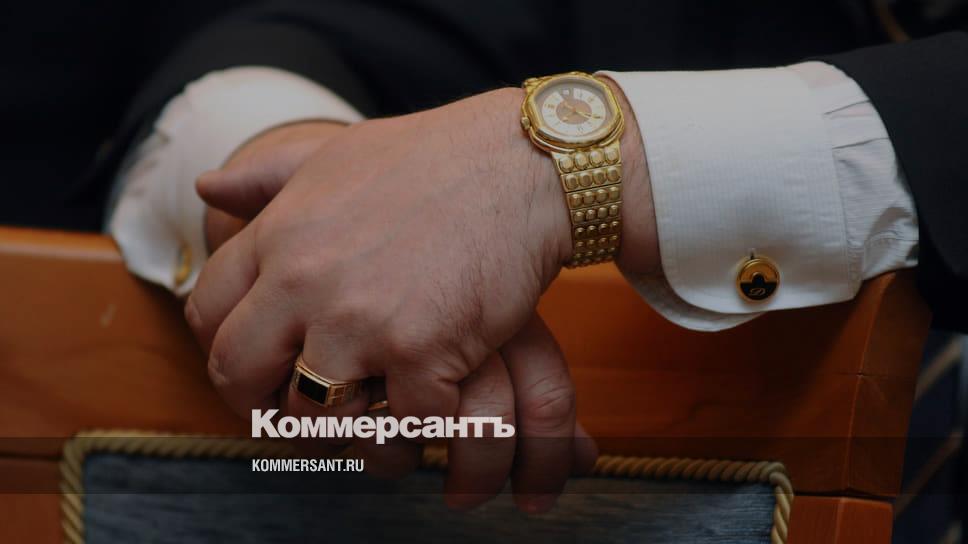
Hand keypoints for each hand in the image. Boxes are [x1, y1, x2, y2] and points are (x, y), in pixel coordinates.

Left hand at [188, 86, 654, 509]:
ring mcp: (363, 321)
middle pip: (239, 376)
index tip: (259, 366)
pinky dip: (420, 422)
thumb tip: (206, 188)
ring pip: (314, 415)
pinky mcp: (424, 352)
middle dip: (262, 404)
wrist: (521, 163)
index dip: (224, 350)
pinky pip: (401, 424)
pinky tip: (438, 399)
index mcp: (280, 235)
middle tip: (303, 408)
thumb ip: (264, 176)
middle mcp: (305, 281)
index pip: (205, 313)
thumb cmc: (433, 157)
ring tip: (376, 408)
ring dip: (344, 423)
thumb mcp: (334, 154)